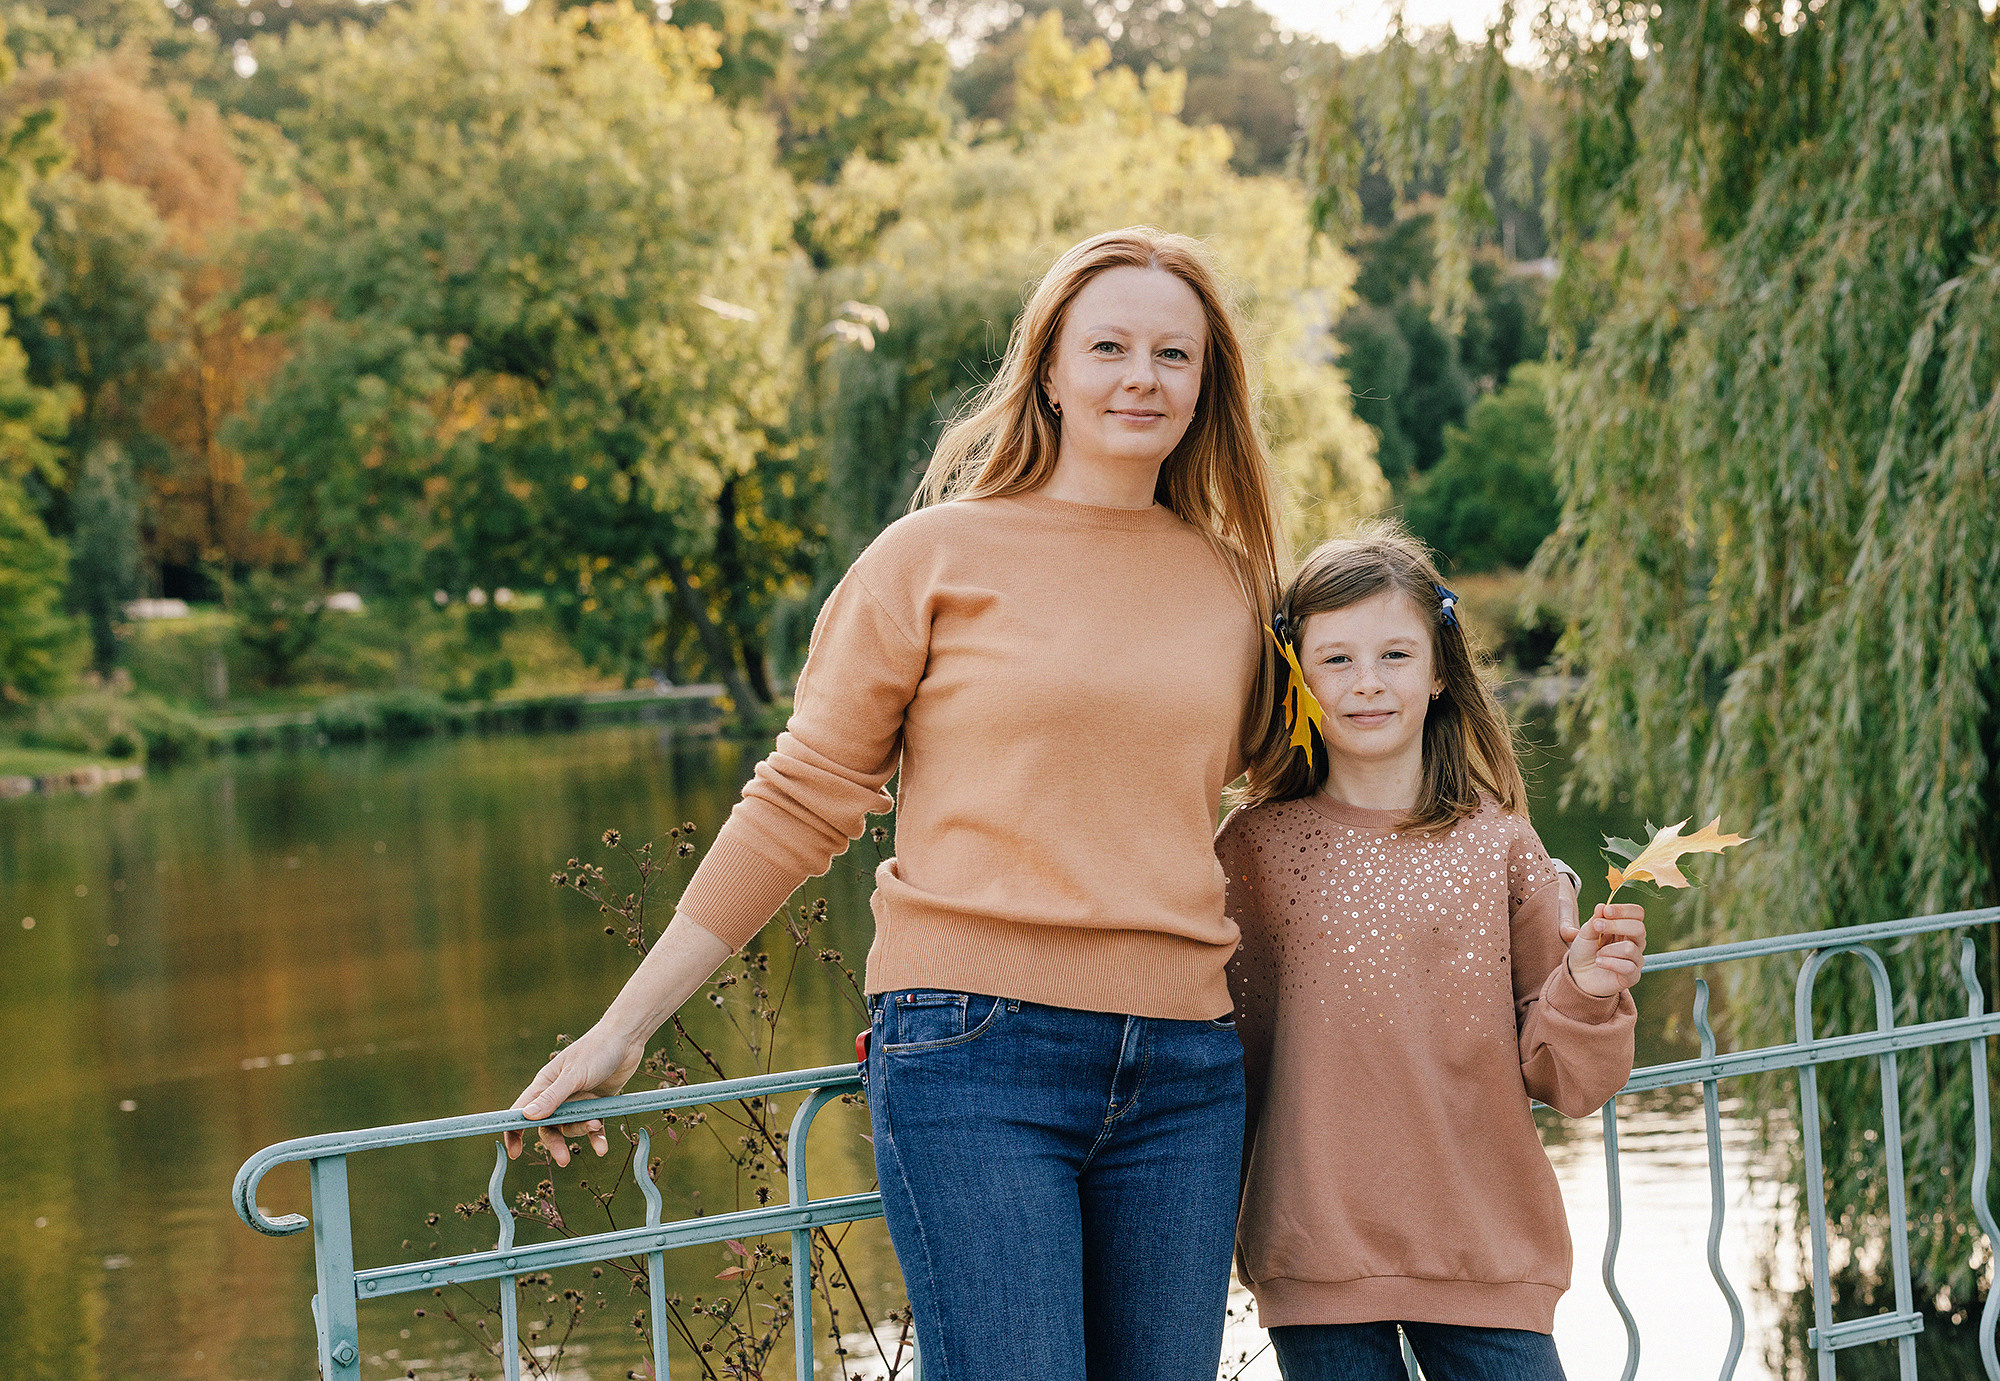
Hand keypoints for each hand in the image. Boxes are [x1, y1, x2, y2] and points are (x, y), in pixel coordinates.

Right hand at [505, 1026, 646, 1165]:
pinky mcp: (596, 1105)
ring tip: (595, 1125)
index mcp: (545, 1085)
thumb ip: (552, 1097)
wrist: (627, 1039)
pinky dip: (596, 1137)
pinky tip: (602, 1147)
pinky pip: (592, 1127)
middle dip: (555, 1143)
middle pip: (549, 1126)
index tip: (514, 1152)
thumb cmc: (596, 1050)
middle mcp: (558, 1095)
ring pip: (572, 1127)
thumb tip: (527, 1117)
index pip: (522, 1111)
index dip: (514, 1131)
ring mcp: (578, 1101)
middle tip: (564, 1160)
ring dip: (582, 1131)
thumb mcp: (573, 1075)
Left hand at [1560, 903, 1647, 998]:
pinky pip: (1628, 967)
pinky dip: (1609, 963)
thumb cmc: (1585, 951)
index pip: (1638, 913)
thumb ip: (1595, 920)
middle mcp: (1635, 942)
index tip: (1606, 911)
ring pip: (1630, 948)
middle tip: (1597, 927)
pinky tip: (1599, 962)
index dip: (1624, 910)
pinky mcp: (1632, 976)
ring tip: (1597, 953)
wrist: (1578, 976)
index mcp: (1626, 928)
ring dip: (1608, 949)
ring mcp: (1635, 959)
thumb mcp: (1585, 933)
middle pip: (1639, 928)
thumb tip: (1601, 906)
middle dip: (1616, 925)